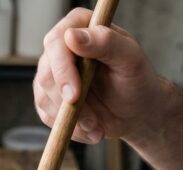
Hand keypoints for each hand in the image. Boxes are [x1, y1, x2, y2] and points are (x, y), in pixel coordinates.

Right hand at [34, 7, 162, 143]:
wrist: (136, 111)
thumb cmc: (137, 80)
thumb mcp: (130, 60)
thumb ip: (106, 42)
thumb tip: (72, 36)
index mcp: (81, 27)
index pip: (56, 42)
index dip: (62, 70)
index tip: (75, 96)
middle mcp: (62, 47)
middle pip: (47, 74)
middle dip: (67, 103)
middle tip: (92, 120)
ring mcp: (53, 73)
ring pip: (44, 98)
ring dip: (72, 119)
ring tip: (98, 126)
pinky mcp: (49, 97)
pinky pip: (47, 116)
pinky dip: (70, 128)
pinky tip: (91, 128)